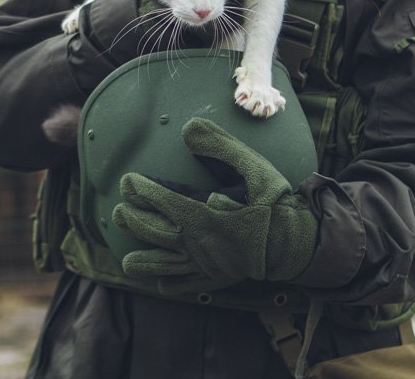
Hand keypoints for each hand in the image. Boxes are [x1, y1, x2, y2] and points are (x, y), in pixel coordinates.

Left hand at [112, 118, 316, 293]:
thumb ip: (219, 146)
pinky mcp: (213, 279)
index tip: (128, 181)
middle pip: (153, 232)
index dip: (140, 191)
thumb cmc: (273, 202)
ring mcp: (204, 264)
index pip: (161, 201)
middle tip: (120, 210)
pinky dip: (168, 283)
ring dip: (141, 261)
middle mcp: (198, 242)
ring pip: (162, 266)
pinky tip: (160, 280)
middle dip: (132, 220)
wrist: (294, 242)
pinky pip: (184, 286)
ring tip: (126, 259)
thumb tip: (188, 128)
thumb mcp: (252, 166)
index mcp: (203, 215)